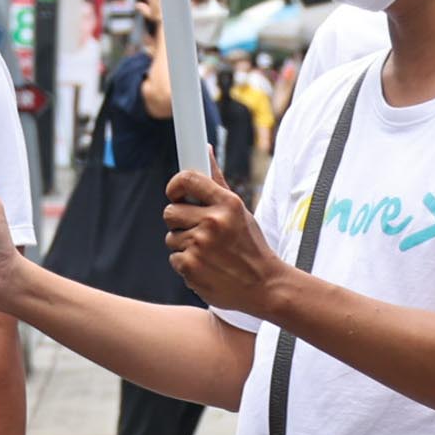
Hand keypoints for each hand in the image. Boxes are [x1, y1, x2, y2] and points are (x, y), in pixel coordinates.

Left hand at [164, 168, 284, 311]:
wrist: (264, 286)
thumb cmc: (250, 246)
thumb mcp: (240, 211)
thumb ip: (217, 181)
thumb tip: (205, 148)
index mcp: (228, 203)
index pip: (186, 179)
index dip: (174, 186)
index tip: (175, 194)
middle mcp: (213, 221)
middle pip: (170, 211)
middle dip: (179, 221)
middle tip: (196, 230)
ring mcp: (200, 245)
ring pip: (171, 237)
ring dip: (184, 245)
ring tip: (208, 252)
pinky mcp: (190, 267)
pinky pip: (174, 258)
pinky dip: (186, 264)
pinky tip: (206, 266)